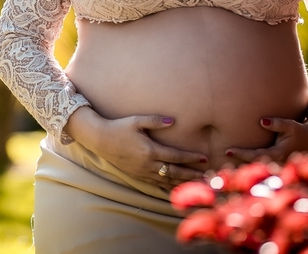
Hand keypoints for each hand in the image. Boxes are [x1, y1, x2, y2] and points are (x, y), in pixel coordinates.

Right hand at [64, 106, 208, 188]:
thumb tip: (173, 121)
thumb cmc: (119, 127)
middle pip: (174, 172)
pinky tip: (177, 187)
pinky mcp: (137, 175)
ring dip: (182, 182)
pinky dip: (168, 186)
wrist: (100, 139)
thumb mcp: (137, 120)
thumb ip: (155, 120)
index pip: (175, 156)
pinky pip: (156, 183)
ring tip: (197, 184)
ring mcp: (142, 172)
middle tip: (206, 177)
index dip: (190, 158)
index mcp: (150, 150)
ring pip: (166, 180)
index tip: (204, 158)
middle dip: (191, 175)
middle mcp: (148, 164)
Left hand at [224, 105, 307, 164]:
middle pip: (253, 165)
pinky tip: (236, 165)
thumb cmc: (300, 130)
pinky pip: (260, 167)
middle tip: (220, 158)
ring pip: (256, 168)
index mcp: (278, 153)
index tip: (228, 151)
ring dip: (241, 167)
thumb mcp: (290, 125)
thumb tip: (262, 121)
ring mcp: (276, 165)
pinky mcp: (276, 164)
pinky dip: (249, 166)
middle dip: (237, 163)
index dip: (242, 154)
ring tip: (224, 164)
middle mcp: (276, 162)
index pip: (255, 155)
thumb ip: (277, 123)